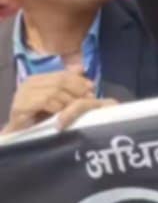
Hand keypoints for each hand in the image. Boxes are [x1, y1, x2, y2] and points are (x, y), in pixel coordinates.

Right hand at [2, 68, 116, 133]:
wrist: (23, 134)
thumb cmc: (43, 118)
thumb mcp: (60, 100)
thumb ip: (68, 85)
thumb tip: (80, 68)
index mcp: (39, 78)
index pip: (63, 74)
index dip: (79, 80)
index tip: (92, 88)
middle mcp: (30, 83)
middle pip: (60, 81)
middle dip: (77, 90)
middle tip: (88, 100)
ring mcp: (23, 94)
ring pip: (54, 91)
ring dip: (68, 101)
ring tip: (75, 109)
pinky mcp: (19, 106)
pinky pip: (45, 101)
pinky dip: (57, 107)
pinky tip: (61, 114)